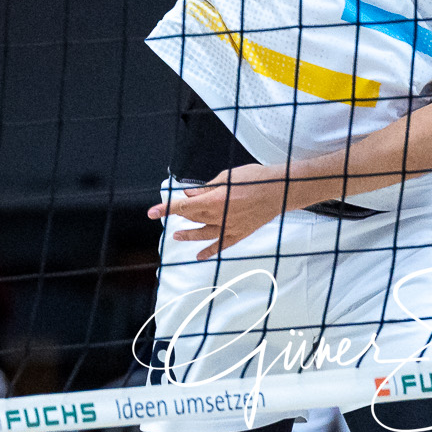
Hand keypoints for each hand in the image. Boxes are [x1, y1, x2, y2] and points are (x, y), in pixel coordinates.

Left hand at [147, 163, 296, 259]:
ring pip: (202, 234)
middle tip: (165, 214)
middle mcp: (218, 217)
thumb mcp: (227, 176)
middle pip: (191, 218)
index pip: (183, 206)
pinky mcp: (239, 234)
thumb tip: (189, 193)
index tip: (151, 212)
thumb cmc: (256, 179)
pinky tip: (199, 256)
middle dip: (176, 216)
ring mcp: (229, 227)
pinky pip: (220, 245)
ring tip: (176, 236)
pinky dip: (209, 251)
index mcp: (214, 200)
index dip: (165, 208)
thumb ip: (206, 187)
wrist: (280, 190)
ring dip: (188, 235)